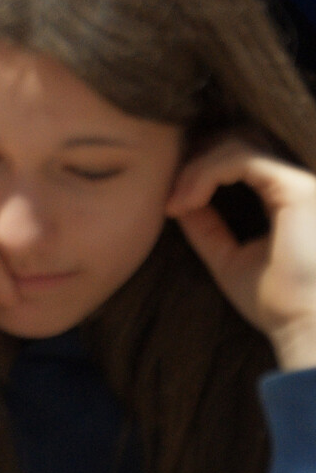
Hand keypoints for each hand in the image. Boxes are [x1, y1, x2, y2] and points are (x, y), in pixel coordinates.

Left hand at [168, 139, 315, 369]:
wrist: (305, 330)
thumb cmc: (277, 303)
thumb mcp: (229, 258)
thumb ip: (207, 227)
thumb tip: (178, 202)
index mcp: (288, 200)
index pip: (241, 160)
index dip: (200, 170)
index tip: (172, 205)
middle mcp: (299, 185)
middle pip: (238, 142)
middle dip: (195, 161)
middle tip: (171, 198)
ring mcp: (303, 184)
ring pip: (236, 145)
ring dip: (195, 168)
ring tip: (177, 203)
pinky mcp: (299, 189)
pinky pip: (242, 158)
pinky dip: (206, 172)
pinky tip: (187, 201)